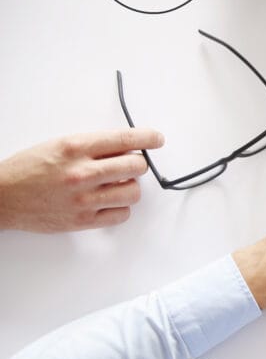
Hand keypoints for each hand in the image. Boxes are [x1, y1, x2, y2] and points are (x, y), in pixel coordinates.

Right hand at [0, 129, 163, 232]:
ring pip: (133, 192)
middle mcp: (82, 172)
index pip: (125, 139)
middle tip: (128, 166)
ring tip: (114, 185)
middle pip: (136, 167)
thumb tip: (128, 146)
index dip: (148, 138)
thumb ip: (93, 146)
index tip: (157, 139)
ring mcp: (83, 198)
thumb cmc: (28, 169)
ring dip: (128, 187)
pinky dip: (120, 207)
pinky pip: (122, 214)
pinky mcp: (83, 220)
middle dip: (136, 164)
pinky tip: (107, 201)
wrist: (2, 197)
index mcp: (75, 147)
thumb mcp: (59, 145)